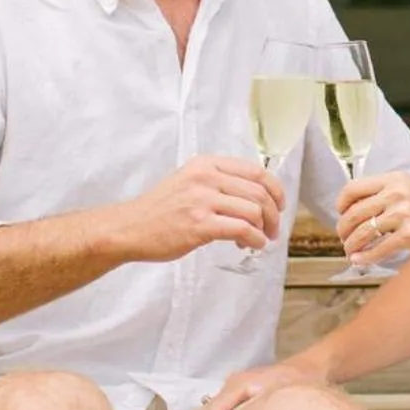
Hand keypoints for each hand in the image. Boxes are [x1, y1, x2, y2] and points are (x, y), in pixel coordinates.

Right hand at [115, 155, 284, 262]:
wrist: (130, 228)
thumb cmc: (159, 209)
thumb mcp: (188, 181)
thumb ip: (217, 182)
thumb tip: (253, 197)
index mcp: (206, 164)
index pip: (256, 171)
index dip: (275, 189)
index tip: (279, 204)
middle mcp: (206, 177)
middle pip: (259, 192)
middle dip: (273, 213)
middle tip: (273, 228)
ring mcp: (202, 200)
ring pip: (254, 210)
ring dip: (265, 228)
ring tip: (260, 239)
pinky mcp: (200, 224)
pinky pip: (242, 229)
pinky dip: (254, 239)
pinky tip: (250, 245)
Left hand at [337, 172, 409, 268]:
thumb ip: (390, 196)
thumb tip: (358, 209)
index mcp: (398, 179)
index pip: (354, 187)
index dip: (342, 203)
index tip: (341, 214)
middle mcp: (399, 192)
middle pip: (354, 211)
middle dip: (343, 228)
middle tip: (344, 239)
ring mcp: (404, 213)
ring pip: (363, 231)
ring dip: (352, 245)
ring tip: (350, 253)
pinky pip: (378, 248)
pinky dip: (365, 257)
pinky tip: (360, 261)